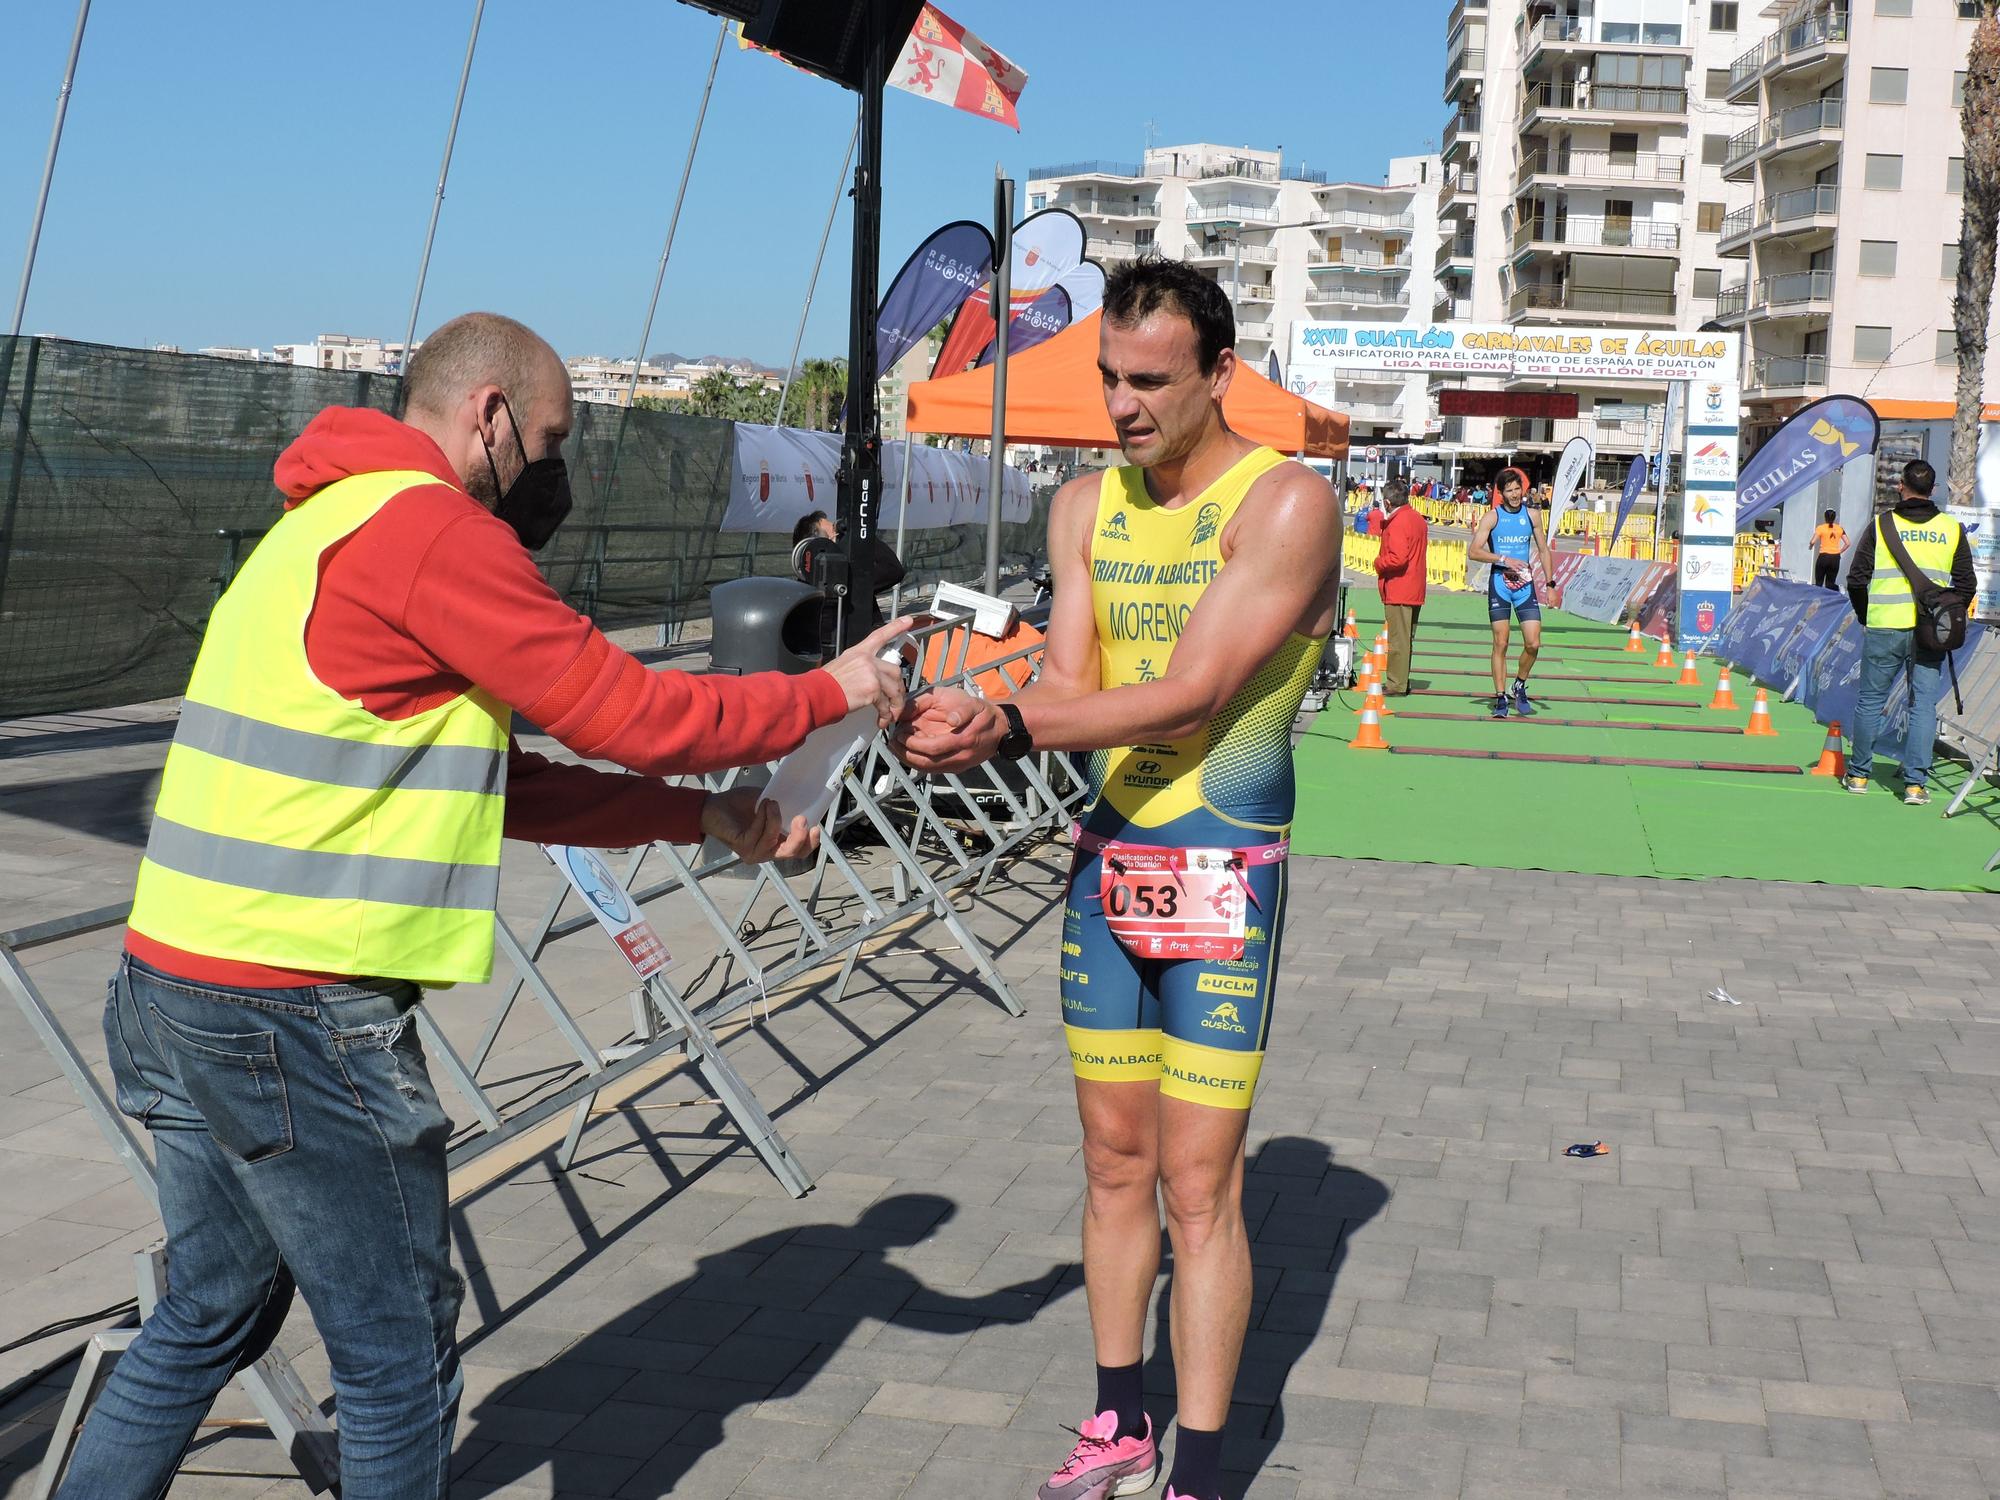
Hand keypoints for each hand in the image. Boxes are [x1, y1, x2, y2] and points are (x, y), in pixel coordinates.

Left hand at [700, 786, 817, 864]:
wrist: (713, 806)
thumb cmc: (740, 804)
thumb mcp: (768, 803)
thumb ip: (783, 807)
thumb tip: (801, 798)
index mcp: (777, 843)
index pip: (799, 852)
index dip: (811, 843)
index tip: (816, 828)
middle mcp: (767, 852)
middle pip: (792, 853)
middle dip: (799, 837)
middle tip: (800, 818)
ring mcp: (754, 852)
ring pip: (773, 840)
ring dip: (774, 818)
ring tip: (770, 802)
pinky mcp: (742, 846)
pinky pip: (758, 832)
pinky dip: (762, 816)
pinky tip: (760, 805)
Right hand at [823, 617, 912, 729]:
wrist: (817, 693)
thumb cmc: (824, 684)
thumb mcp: (841, 666)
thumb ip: (858, 667)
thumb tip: (868, 679)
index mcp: (859, 652)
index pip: (880, 635)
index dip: (896, 627)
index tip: (908, 620)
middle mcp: (867, 660)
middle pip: (894, 670)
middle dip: (898, 688)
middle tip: (896, 700)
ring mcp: (871, 674)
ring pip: (894, 689)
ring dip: (895, 704)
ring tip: (891, 714)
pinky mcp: (872, 690)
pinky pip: (886, 704)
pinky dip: (886, 714)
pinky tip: (882, 719)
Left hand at [893, 686, 1007, 773]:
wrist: (1001, 729)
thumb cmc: (983, 713)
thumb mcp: (973, 703)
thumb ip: (960, 710)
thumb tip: (950, 719)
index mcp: (964, 740)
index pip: (932, 748)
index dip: (912, 743)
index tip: (899, 733)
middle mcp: (960, 757)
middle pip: (926, 762)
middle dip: (905, 753)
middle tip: (892, 741)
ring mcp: (958, 765)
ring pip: (927, 768)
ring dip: (908, 759)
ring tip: (894, 748)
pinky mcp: (956, 768)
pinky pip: (932, 769)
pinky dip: (916, 762)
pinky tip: (907, 753)